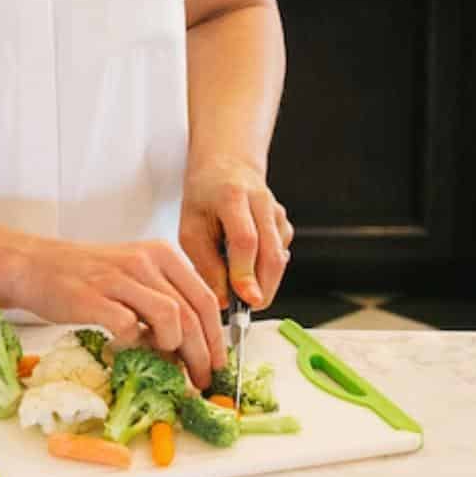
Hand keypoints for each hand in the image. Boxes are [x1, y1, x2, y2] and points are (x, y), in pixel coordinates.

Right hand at [10, 235, 226, 388]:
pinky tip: (126, 347)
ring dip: (173, 349)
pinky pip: (129, 326)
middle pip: (191, 313)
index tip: (217, 363)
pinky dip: (134, 344)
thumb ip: (163, 299)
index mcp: (161, 254)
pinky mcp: (93, 298)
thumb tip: (194, 345)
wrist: (36, 265)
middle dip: (202, 354)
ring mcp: (118, 278)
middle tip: (200, 380)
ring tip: (164, 363)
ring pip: (170, 318)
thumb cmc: (88, 275)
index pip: (204, 297)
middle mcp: (144, 261)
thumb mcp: (134, 275)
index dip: (216, 337)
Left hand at [178, 161, 293, 313]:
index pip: (245, 239)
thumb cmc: (204, 198)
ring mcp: (277, 212)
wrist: (227, 167)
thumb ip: (206, 265)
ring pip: (279, 259)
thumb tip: (223, 301)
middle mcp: (261, 201)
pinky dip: (265, 270)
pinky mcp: (284, 224)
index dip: (246, 273)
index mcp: (231, 196)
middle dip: (262, 288)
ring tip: (237, 283)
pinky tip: (246, 262)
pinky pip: (280, 257)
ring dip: (263, 283)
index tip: (245, 300)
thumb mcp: (190, 227)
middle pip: (271, 253)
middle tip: (243, 309)